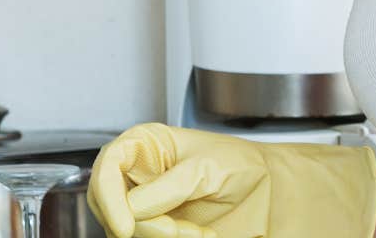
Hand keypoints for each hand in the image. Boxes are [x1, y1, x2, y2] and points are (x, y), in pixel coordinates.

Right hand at [88, 123, 375, 237]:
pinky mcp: (157, 227)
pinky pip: (151, 237)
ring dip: (165, 234)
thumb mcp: (207, 167)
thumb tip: (131, 209)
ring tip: (199, 231)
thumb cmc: (241, 163)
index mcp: (144, 146)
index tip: (125, 225)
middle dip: (142, 223)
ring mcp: (144, 205)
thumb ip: (169, 187)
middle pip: (109, 206)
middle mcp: (136, 176)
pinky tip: (200, 234)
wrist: (269, 191)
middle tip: (178, 229)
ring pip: (130, 230)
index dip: (108, 197)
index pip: (107, 166)